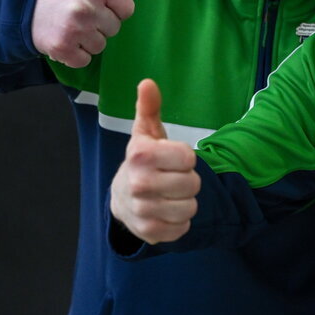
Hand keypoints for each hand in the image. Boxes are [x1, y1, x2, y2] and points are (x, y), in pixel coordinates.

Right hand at [32, 0, 137, 67]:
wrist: (21, 7)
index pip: (127, 10)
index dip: (113, 9)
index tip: (96, 3)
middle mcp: (86, 6)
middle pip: (114, 29)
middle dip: (100, 24)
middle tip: (79, 15)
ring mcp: (74, 29)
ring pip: (101, 46)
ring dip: (88, 41)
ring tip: (71, 26)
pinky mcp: (62, 48)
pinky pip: (85, 60)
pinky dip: (75, 55)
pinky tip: (64, 39)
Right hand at [110, 79, 200, 243]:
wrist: (121, 198)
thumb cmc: (143, 160)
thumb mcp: (146, 132)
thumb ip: (149, 107)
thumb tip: (148, 82)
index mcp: (141, 155)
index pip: (189, 158)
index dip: (185, 158)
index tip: (173, 158)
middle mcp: (138, 183)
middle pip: (193, 184)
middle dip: (188, 181)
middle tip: (172, 178)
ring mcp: (142, 210)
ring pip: (191, 208)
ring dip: (185, 202)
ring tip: (170, 195)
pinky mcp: (149, 232)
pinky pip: (183, 228)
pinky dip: (180, 222)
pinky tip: (166, 211)